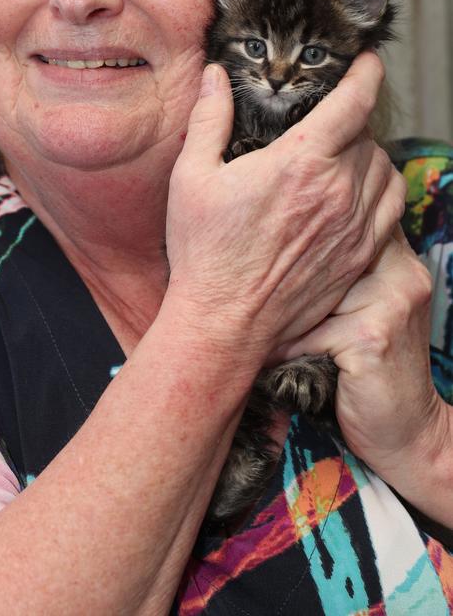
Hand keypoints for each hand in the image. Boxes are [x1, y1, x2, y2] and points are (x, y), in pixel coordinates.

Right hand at [164, 52, 405, 367]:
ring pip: (386, 170)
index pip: (354, 101)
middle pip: (368, 134)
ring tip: (343, 157)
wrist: (225, 322)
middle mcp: (337, 190)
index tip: (367, 60)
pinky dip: (381, 191)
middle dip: (352, 119)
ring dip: (369, 155)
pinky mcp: (361, 256)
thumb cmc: (205, 251)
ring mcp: (354, 226)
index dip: (366, 73)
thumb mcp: (193, 176)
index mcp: (300, 162)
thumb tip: (214, 76)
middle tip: (328, 121)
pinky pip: (391, 209)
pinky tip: (357, 194)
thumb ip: (210, 118)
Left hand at [275, 227, 449, 499]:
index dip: (301, 233)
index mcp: (400, 257)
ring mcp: (392, 300)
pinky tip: (278, 359)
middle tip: (244, 283)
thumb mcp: (360, 309)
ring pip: (311, 290)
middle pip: (324, 250)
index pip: (344, 221)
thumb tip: (270, 237)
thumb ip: (338, 273)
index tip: (260, 245)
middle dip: (280, 269)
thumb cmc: (370, 367)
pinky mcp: (374, 335)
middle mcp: (403, 270)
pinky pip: (312, 331)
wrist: (409, 430)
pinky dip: (289, 347)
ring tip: (254, 325)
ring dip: (279, 312)